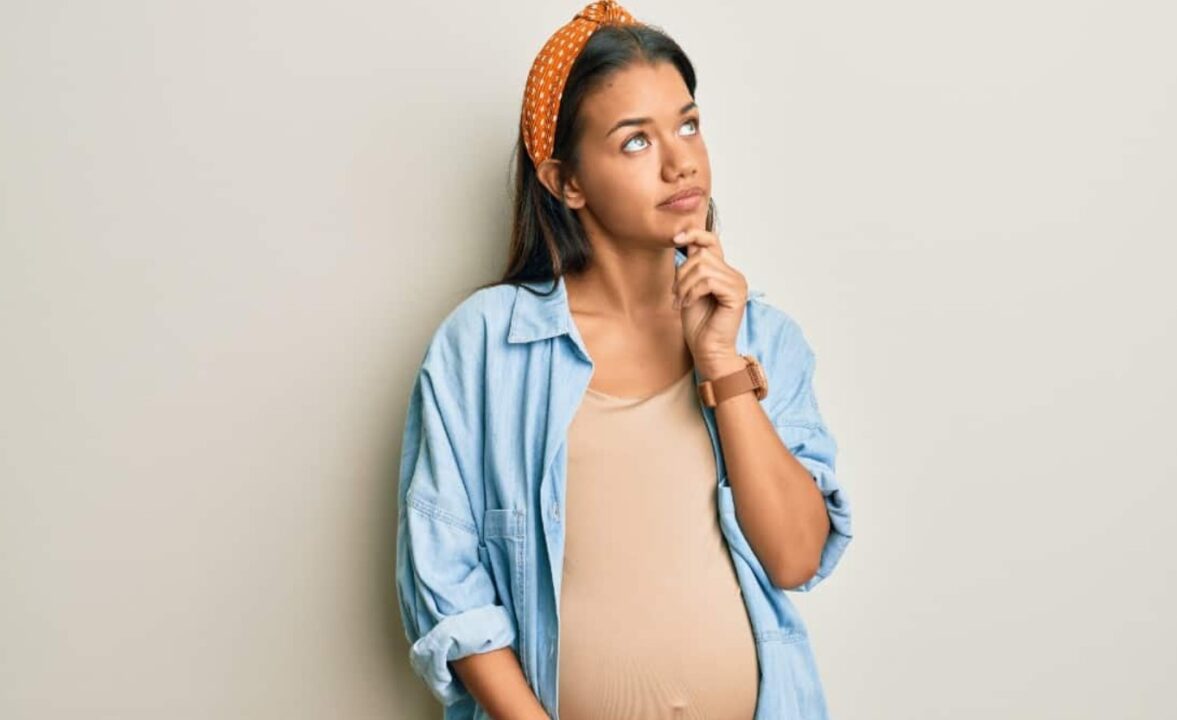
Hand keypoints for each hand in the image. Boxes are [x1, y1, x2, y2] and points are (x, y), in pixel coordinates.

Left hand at [670, 228, 748, 378]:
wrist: (707, 350)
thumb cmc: (698, 324)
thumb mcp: (688, 288)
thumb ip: (690, 266)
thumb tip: (682, 240)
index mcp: (723, 271)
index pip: (712, 240)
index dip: (693, 234)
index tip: (675, 238)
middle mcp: (734, 274)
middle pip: (701, 253)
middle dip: (681, 273)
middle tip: (676, 294)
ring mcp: (737, 283)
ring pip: (702, 266)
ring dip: (684, 284)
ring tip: (681, 301)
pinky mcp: (736, 294)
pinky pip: (708, 281)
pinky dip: (692, 292)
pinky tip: (688, 304)